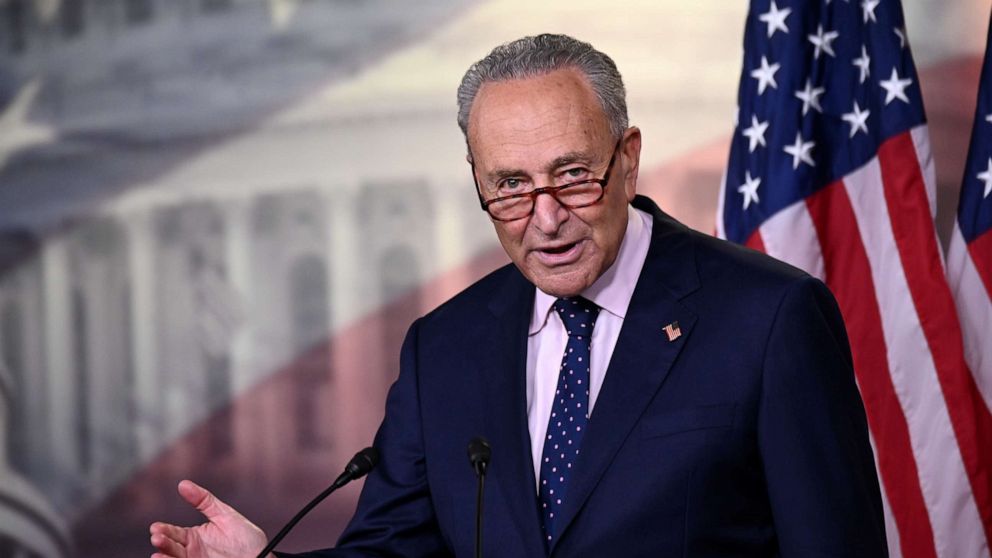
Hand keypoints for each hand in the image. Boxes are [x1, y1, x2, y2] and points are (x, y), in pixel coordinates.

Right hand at [150, 480, 270, 557]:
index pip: (174, 532)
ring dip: (165, 554)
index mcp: (195, 536)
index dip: (164, 531)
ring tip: (157, 552)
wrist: (262, 556)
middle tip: (156, 536)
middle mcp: (193, 551)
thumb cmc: (246, 538)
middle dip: (162, 542)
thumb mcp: (225, 515)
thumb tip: (183, 484)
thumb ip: (204, 500)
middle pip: (172, 547)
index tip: (155, 528)